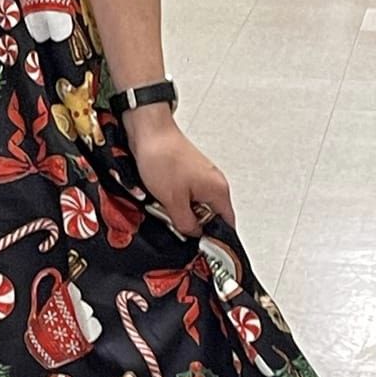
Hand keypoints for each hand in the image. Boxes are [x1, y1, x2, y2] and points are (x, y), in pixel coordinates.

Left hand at [122, 109, 234, 236]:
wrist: (148, 130)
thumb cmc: (162, 157)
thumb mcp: (173, 200)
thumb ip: (186, 223)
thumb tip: (193, 234)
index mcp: (218, 190)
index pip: (227, 224)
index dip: (214, 238)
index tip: (200, 245)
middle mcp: (214, 182)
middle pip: (208, 215)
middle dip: (190, 222)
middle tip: (173, 220)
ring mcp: (200, 176)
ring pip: (193, 205)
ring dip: (177, 209)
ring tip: (163, 203)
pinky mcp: (186, 172)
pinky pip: (182, 194)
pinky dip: (172, 198)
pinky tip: (159, 194)